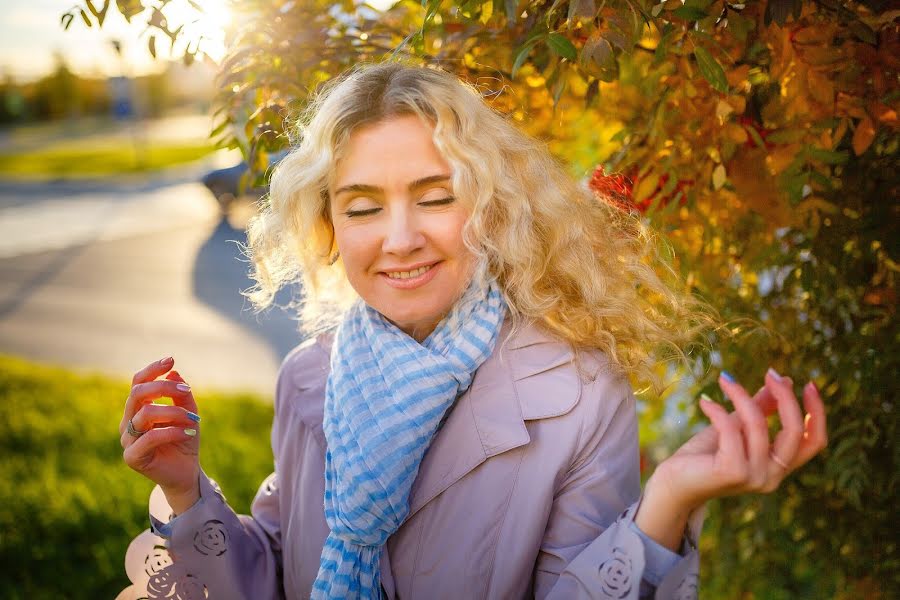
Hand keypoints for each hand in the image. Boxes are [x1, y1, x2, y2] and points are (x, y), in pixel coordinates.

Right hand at [120, 357, 201, 513]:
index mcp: (138, 409)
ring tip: (194, 418)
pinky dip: (172, 431)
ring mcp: (127, 439)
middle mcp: (128, 421)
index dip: (152, 370)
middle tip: (186, 391)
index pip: (138, 382)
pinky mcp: (132, 457)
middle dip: (164, 387)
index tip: (171, 359)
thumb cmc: (184, 440)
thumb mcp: (189, 413)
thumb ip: (182, 395)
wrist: (186, 472)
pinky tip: (189, 433)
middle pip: (137, 394)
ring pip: (146, 414)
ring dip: (174, 412)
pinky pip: (150, 437)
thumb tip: (174, 372)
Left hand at [635, 369, 827, 549]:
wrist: (673, 484)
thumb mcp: (737, 427)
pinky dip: (718, 410)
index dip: (816, 413)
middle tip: (770, 374)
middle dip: (785, 398)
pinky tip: (704, 402)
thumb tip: (786, 380)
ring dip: (742, 396)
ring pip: (758, 425)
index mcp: (778, 467)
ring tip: (725, 381)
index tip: (809, 385)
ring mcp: (754, 477)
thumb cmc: (704, 456)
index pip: (814, 442)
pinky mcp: (732, 471)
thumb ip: (761, 409)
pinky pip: (731, 429)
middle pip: (794, 432)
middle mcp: (772, 477)